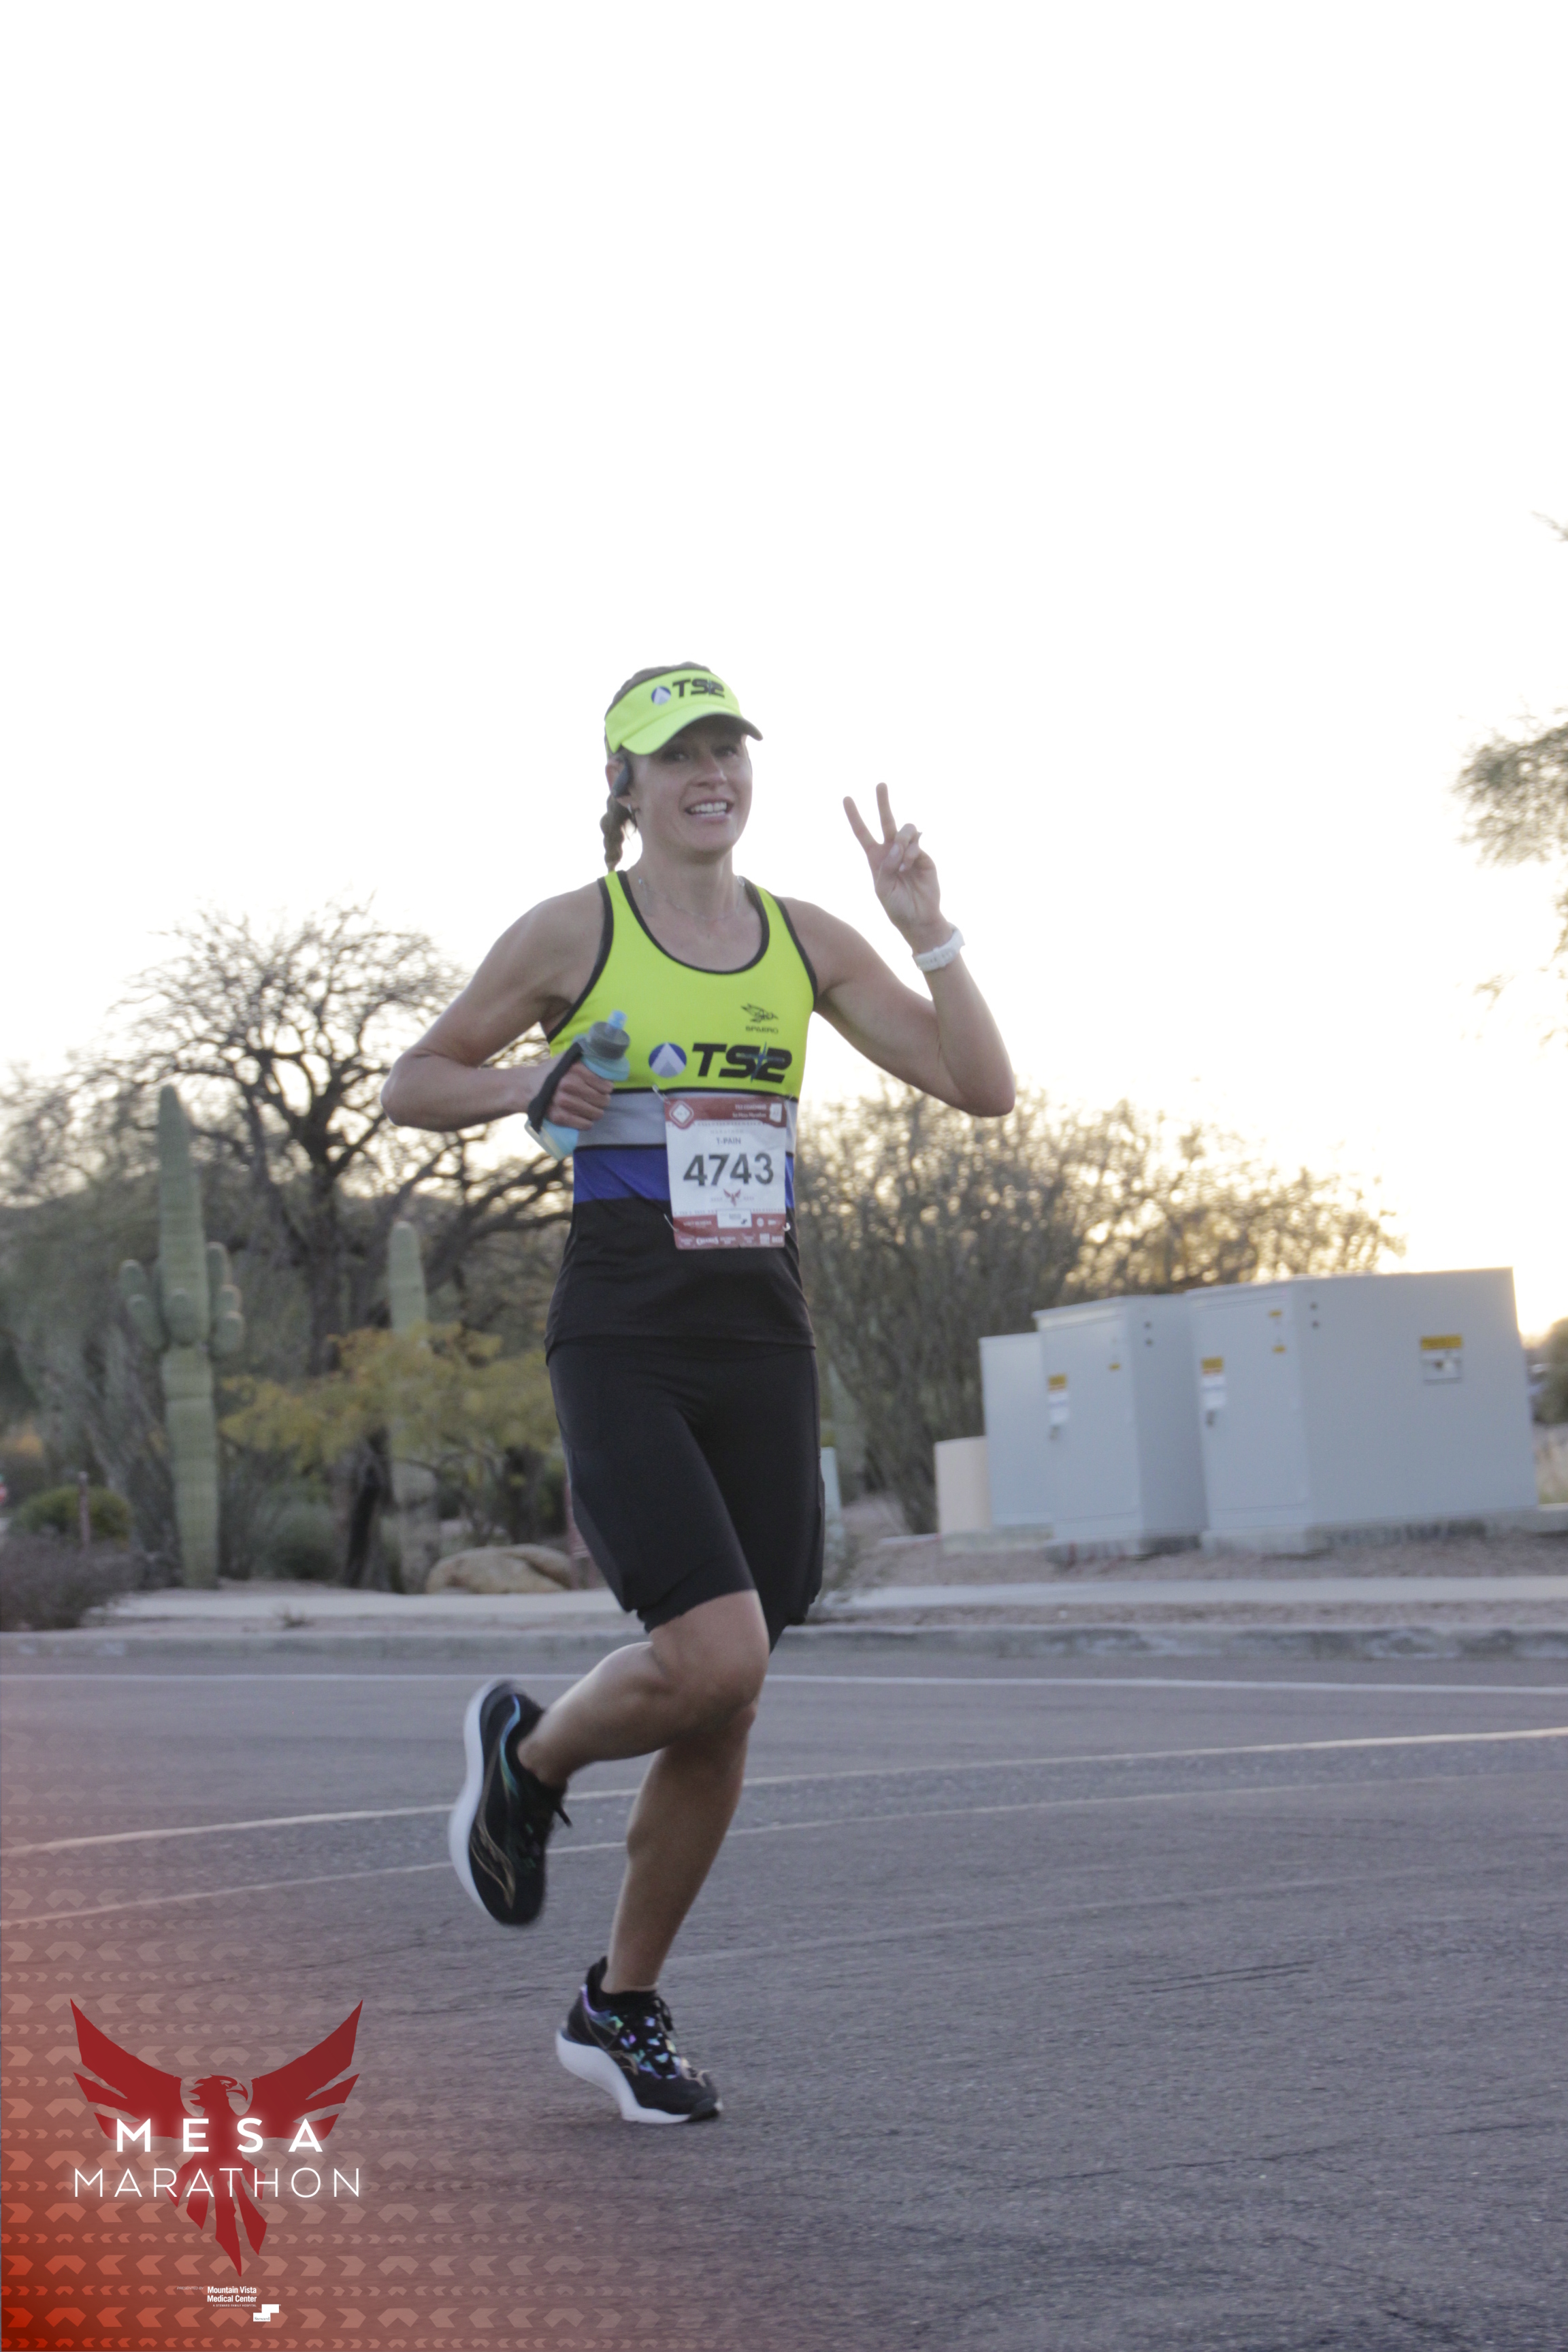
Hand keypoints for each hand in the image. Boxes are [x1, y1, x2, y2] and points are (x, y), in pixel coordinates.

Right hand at [523, 1054, 612, 1131]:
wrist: (528, 1086)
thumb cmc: (553, 1072)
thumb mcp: (568, 1059)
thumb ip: (586, 1058)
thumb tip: (608, 1061)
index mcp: (575, 1068)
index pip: (605, 1085)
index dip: (607, 1088)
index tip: (605, 1089)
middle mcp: (569, 1084)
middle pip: (602, 1100)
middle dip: (604, 1101)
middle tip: (600, 1100)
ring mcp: (563, 1101)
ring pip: (596, 1113)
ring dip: (597, 1112)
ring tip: (593, 1109)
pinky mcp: (558, 1116)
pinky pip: (585, 1124)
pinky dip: (588, 1123)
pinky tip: (586, 1118)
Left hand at [844, 782, 946, 950]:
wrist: (919, 918)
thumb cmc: (896, 906)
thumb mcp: (882, 888)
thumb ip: (886, 865)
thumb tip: (898, 844)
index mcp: (876, 858)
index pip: (862, 833)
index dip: (854, 816)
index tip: (846, 798)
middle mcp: (892, 851)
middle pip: (886, 821)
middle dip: (883, 802)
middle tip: (880, 784)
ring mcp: (909, 851)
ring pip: (905, 830)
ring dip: (902, 841)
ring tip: (902, 862)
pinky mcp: (924, 855)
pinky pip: (917, 843)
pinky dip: (911, 853)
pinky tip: (909, 866)